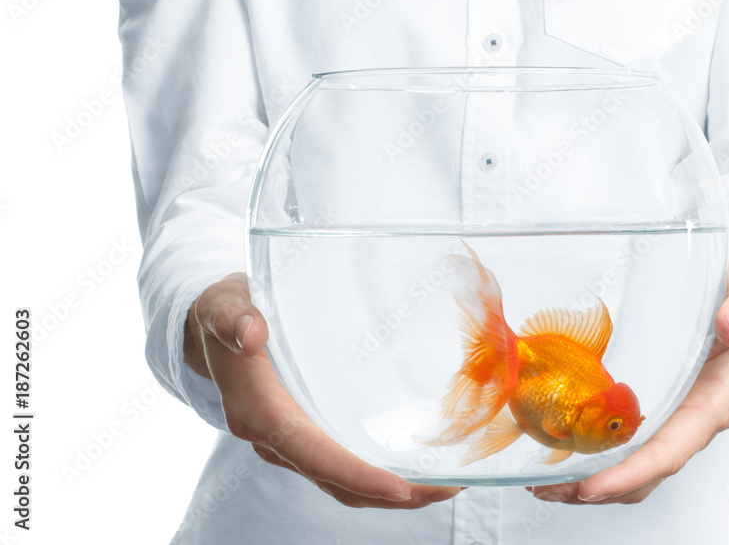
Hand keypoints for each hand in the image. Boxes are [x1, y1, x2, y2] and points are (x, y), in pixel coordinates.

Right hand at [184, 273, 462, 508]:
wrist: (211, 329)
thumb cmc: (224, 315)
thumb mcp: (223, 305)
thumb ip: (232, 317)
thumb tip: (250, 333)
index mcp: (257, 410)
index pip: (310, 453)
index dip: (354, 473)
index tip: (399, 487)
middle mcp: (274, 438)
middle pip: (336, 480)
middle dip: (392, 492)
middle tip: (447, 486)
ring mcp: (291, 443)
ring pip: (343, 482)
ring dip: (395, 491)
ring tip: (446, 482)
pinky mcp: (305, 438)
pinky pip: (343, 467)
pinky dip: (381, 475)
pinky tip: (419, 464)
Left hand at [527, 260, 728, 503]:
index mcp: (715, 403)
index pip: (671, 451)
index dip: (631, 473)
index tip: (592, 486)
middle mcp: (692, 423)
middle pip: (644, 473)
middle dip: (597, 486)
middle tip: (547, 488)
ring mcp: (672, 422)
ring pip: (631, 468)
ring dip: (588, 480)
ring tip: (543, 484)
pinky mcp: (655, 413)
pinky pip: (625, 448)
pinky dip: (592, 459)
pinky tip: (557, 454)